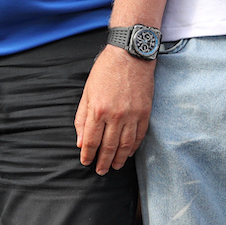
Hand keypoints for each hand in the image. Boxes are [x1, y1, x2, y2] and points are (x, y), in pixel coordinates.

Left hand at [74, 46, 155, 174]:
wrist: (130, 54)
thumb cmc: (106, 70)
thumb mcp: (87, 91)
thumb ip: (82, 117)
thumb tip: (80, 141)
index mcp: (98, 110)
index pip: (91, 141)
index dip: (88, 155)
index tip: (86, 162)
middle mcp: (116, 116)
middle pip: (108, 147)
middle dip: (103, 162)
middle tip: (100, 171)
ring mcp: (132, 115)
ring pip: (125, 145)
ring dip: (119, 159)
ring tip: (114, 166)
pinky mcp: (145, 112)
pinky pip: (139, 136)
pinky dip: (133, 148)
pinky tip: (128, 153)